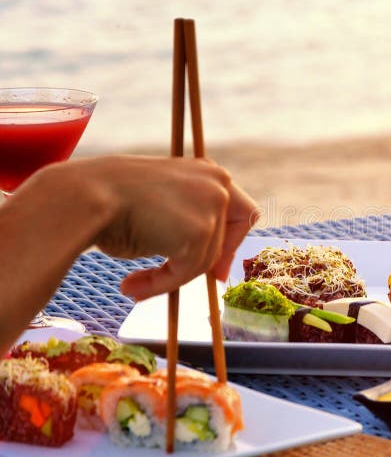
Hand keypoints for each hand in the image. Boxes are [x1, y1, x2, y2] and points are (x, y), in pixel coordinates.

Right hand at [50, 155, 257, 298]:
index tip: (220, 267)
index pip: (239, 208)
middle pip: (238, 230)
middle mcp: (218, 182)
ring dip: (174, 277)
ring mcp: (213, 204)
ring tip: (136, 283)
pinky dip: (161, 285)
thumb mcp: (162, 207)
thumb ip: (187, 225)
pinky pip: (187, 272)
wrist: (83, 197)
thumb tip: (208, 267)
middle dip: (222, 258)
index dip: (234, 239)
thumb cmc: (110, 203)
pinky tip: (132, 284)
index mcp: (206, 172)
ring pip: (206, 258)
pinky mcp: (202, 231)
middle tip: (211, 283)